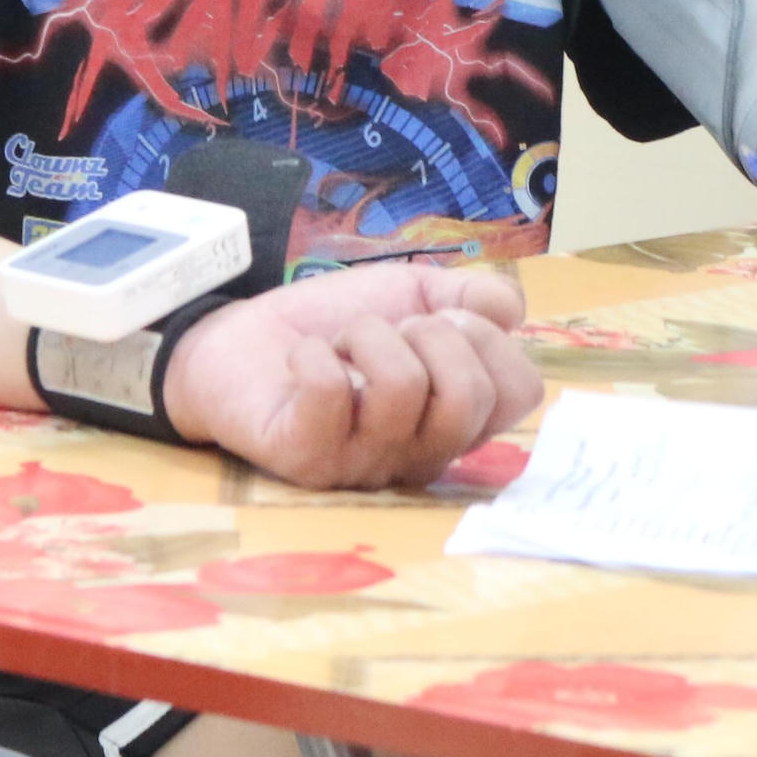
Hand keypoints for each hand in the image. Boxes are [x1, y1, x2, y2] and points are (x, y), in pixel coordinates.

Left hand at [163, 263, 540, 490]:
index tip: (444, 318)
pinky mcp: (307, 459)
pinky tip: (304, 358)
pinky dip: (315, 355)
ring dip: (368, 336)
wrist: (237, 342)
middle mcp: (419, 453)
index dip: (491, 339)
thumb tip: (511, 309)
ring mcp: (363, 462)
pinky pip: (330, 396)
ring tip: (342, 343)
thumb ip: (470, 294)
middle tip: (392, 330)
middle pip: (471, 399)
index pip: (519, 394)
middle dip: (433, 334)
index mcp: (454, 418)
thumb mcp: (410, 295)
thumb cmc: (330, 326)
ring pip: (403, 390)